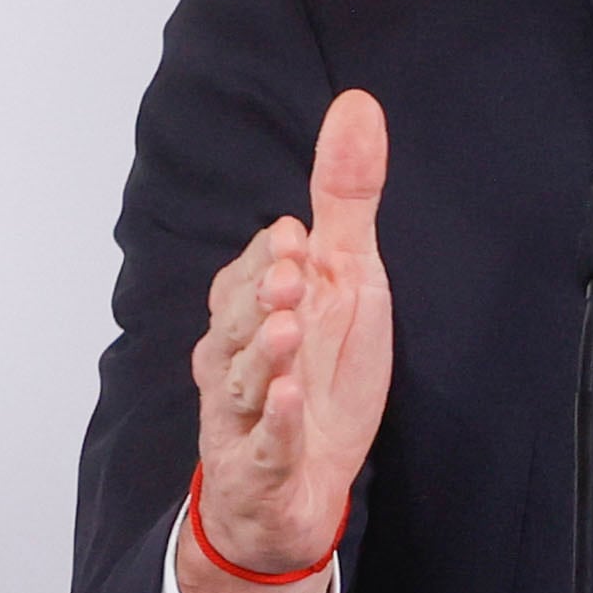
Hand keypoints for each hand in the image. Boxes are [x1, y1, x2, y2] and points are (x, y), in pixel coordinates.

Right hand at [175, 89, 393, 592]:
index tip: (294, 238)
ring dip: (266, 354)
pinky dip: (275, 423)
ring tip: (290, 327)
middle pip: (239, 323)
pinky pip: (264, 444)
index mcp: (248, 312)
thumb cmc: (318, 372)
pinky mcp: (260, 467)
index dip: (271, 260)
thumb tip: (357, 105)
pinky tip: (289, 400)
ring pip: (244, 380)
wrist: (298, 488)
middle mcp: (235, 358)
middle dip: (261, 299)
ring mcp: (242, 415)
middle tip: (291, 277)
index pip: (249, 274)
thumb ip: (345, 199)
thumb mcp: (343, 280)